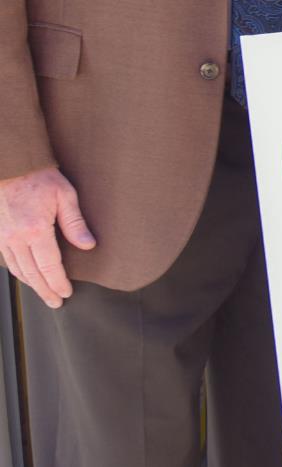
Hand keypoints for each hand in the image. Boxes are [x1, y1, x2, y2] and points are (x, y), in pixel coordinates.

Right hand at [0, 164, 95, 306]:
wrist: (10, 164)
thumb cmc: (39, 176)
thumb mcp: (65, 195)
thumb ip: (75, 223)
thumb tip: (88, 246)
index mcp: (35, 230)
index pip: (49, 266)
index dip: (58, 283)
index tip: (66, 293)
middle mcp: (15, 237)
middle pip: (32, 273)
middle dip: (45, 290)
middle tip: (56, 302)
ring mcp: (2, 235)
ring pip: (17, 268)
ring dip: (31, 284)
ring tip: (43, 293)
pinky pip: (6, 258)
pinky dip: (17, 271)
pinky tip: (26, 275)